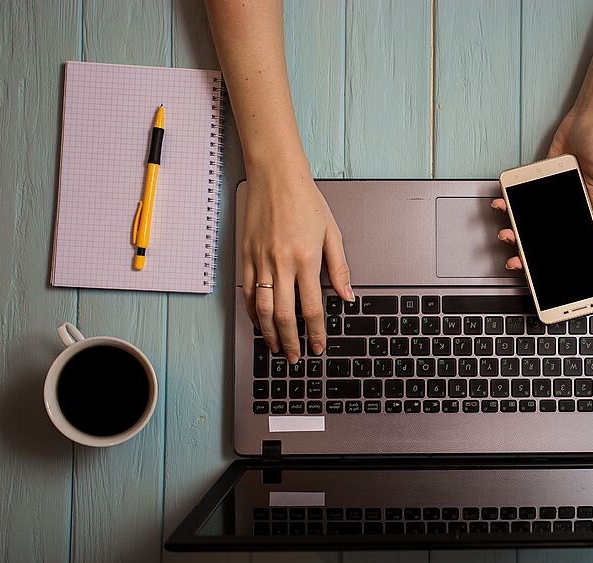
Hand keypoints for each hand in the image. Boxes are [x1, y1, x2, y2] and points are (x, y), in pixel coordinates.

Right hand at [242, 167, 352, 361]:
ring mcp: (260, 260)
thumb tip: (347, 296)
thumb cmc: (306, 200)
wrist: (276, 176)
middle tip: (294, 357)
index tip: (318, 346)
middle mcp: (282, 263)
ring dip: (268, 333)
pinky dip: (251, 312)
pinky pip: (246, 292)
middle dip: (290, 341)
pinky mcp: (245, 255)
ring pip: (261, 308)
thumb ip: (339, 268)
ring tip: (275, 346)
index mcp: (306, 259)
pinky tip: (259, 323)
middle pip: (284, 315)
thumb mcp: (332, 233)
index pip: (311, 308)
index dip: (315, 333)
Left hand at [492, 111, 592, 269]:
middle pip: (545, 238)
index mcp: (588, 215)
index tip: (540, 274)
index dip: (555, 261)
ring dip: (515, 230)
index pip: (570, 245)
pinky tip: (502, 206)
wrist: (586, 121)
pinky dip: (509, 204)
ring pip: (529, 222)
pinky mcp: (537, 185)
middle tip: (516, 259)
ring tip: (506, 233)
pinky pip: (520, 199)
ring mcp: (551, 199)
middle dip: (528, 252)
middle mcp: (567, 210)